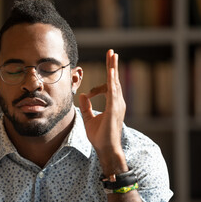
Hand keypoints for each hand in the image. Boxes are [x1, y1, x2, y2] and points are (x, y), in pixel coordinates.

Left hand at [79, 49, 126, 174]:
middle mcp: (117, 102)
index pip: (108, 87)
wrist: (106, 149)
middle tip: (111, 52)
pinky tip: (110, 71)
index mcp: (112, 104)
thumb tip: (83, 95)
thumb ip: (86, 107)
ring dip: (113, 68)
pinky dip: (111, 81)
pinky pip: (113, 92)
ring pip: (115, 82)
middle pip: (114, 80)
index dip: (99, 85)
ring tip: (112, 55)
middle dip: (112, 65)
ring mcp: (117, 105)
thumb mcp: (89, 119)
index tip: (89, 94)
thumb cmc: (99, 136)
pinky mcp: (114, 109)